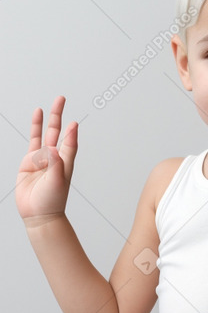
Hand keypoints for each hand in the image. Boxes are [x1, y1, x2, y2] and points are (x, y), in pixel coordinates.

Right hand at [15, 95, 78, 222]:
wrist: (38, 213)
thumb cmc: (52, 201)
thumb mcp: (57, 182)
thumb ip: (55, 164)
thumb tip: (52, 148)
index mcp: (65, 163)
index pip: (70, 143)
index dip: (71, 133)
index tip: (73, 123)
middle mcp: (55, 158)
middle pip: (58, 132)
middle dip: (59, 116)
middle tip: (61, 98)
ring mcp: (42, 158)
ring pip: (45, 134)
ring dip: (48, 120)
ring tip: (50, 105)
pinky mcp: (30, 161)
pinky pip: (33, 140)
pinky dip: (35, 128)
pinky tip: (37, 116)